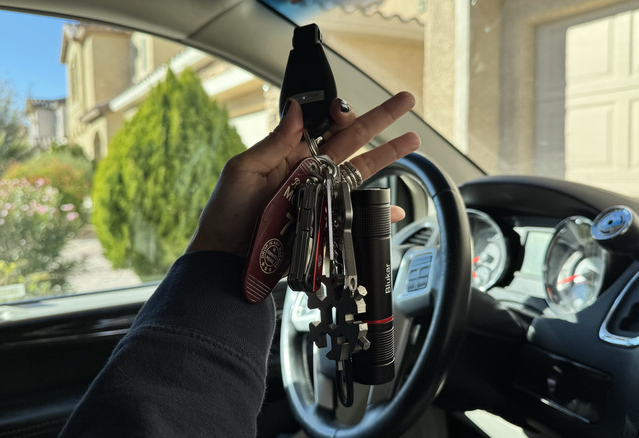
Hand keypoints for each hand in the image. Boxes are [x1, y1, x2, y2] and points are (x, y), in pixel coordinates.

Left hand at [186, 92, 419, 256]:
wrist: (226, 259)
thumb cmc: (227, 214)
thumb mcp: (244, 171)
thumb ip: (274, 141)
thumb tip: (296, 107)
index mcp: (289, 155)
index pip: (323, 125)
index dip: (339, 112)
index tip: (344, 108)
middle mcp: (309, 172)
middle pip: (351, 141)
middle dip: (379, 120)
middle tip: (405, 101)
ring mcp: (320, 197)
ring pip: (360, 171)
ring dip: (388, 155)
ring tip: (413, 141)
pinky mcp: (326, 222)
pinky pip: (356, 213)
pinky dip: (377, 212)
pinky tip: (394, 209)